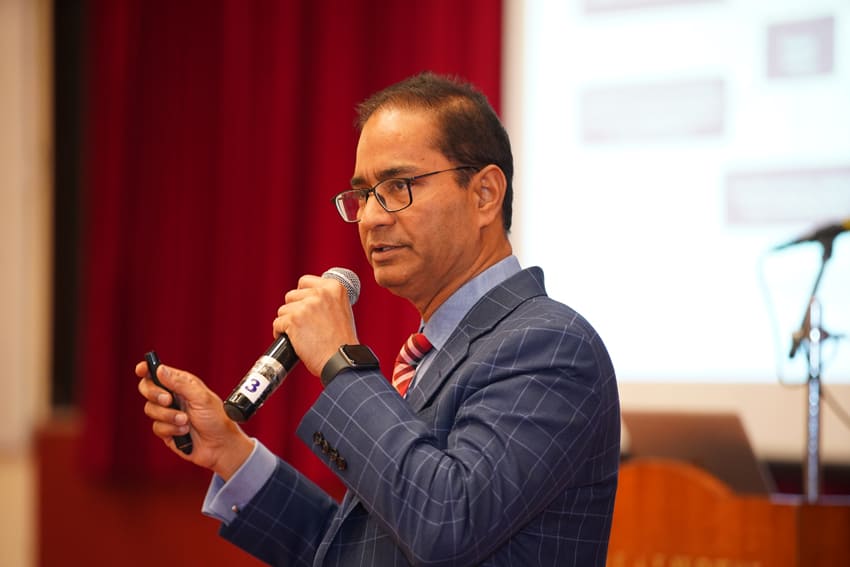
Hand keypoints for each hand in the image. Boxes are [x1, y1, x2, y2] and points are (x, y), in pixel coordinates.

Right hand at [136, 361, 253, 480]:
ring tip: (186, 420)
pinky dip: (171, 429)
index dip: (146, 369)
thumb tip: (160, 369)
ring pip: (150, 409)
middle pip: (147, 389)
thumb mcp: (201, 397)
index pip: (159, 372)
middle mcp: (173, 397)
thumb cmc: (217, 419)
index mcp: (182, 384)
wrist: (220, 446)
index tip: (140, 370)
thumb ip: (179, 383)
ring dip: (169, 416)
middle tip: (168, 400)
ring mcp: (168, 414)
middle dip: (155, 394)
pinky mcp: (166, 430)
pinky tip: (184, 431)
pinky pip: (157, 427)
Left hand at [273, 273, 358, 376]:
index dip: (302, 296)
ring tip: (300, 335)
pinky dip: (280, 333)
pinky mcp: (294, 320)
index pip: (305, 281)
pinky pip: (277, 324)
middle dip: (294, 310)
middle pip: (291, 296)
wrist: (341, 360)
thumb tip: (306, 298)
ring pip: (283, 310)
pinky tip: (292, 341)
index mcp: (334, 287)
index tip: (305, 307)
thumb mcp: (342, 310)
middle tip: (304, 325)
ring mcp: (306, 306)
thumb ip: (326, 300)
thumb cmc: (342, 341)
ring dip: (288, 323)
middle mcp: (320, 293)